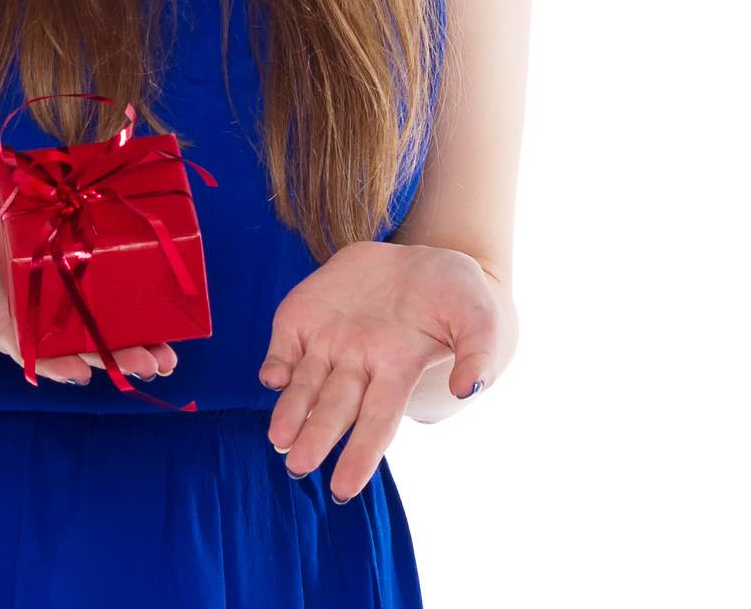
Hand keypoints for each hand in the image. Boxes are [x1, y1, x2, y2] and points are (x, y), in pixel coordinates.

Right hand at [0, 219, 179, 385]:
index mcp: (6, 331)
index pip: (38, 354)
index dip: (60, 364)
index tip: (82, 373)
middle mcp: (37, 317)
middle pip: (82, 341)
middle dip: (117, 356)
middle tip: (155, 365)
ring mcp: (51, 292)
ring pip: (96, 318)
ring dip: (133, 337)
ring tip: (168, 354)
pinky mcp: (57, 259)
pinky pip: (91, 277)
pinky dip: (120, 291)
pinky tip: (154, 304)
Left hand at [259, 241, 498, 497]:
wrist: (421, 261)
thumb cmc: (455, 296)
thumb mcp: (478, 318)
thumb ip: (478, 353)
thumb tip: (469, 388)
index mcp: (397, 370)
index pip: (377, 422)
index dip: (360, 455)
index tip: (343, 489)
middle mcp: (359, 363)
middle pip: (334, 408)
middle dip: (316, 437)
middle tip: (296, 466)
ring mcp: (329, 340)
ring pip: (304, 384)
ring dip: (289, 410)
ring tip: (278, 437)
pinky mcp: (305, 316)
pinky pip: (285, 345)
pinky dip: (276, 363)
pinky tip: (272, 379)